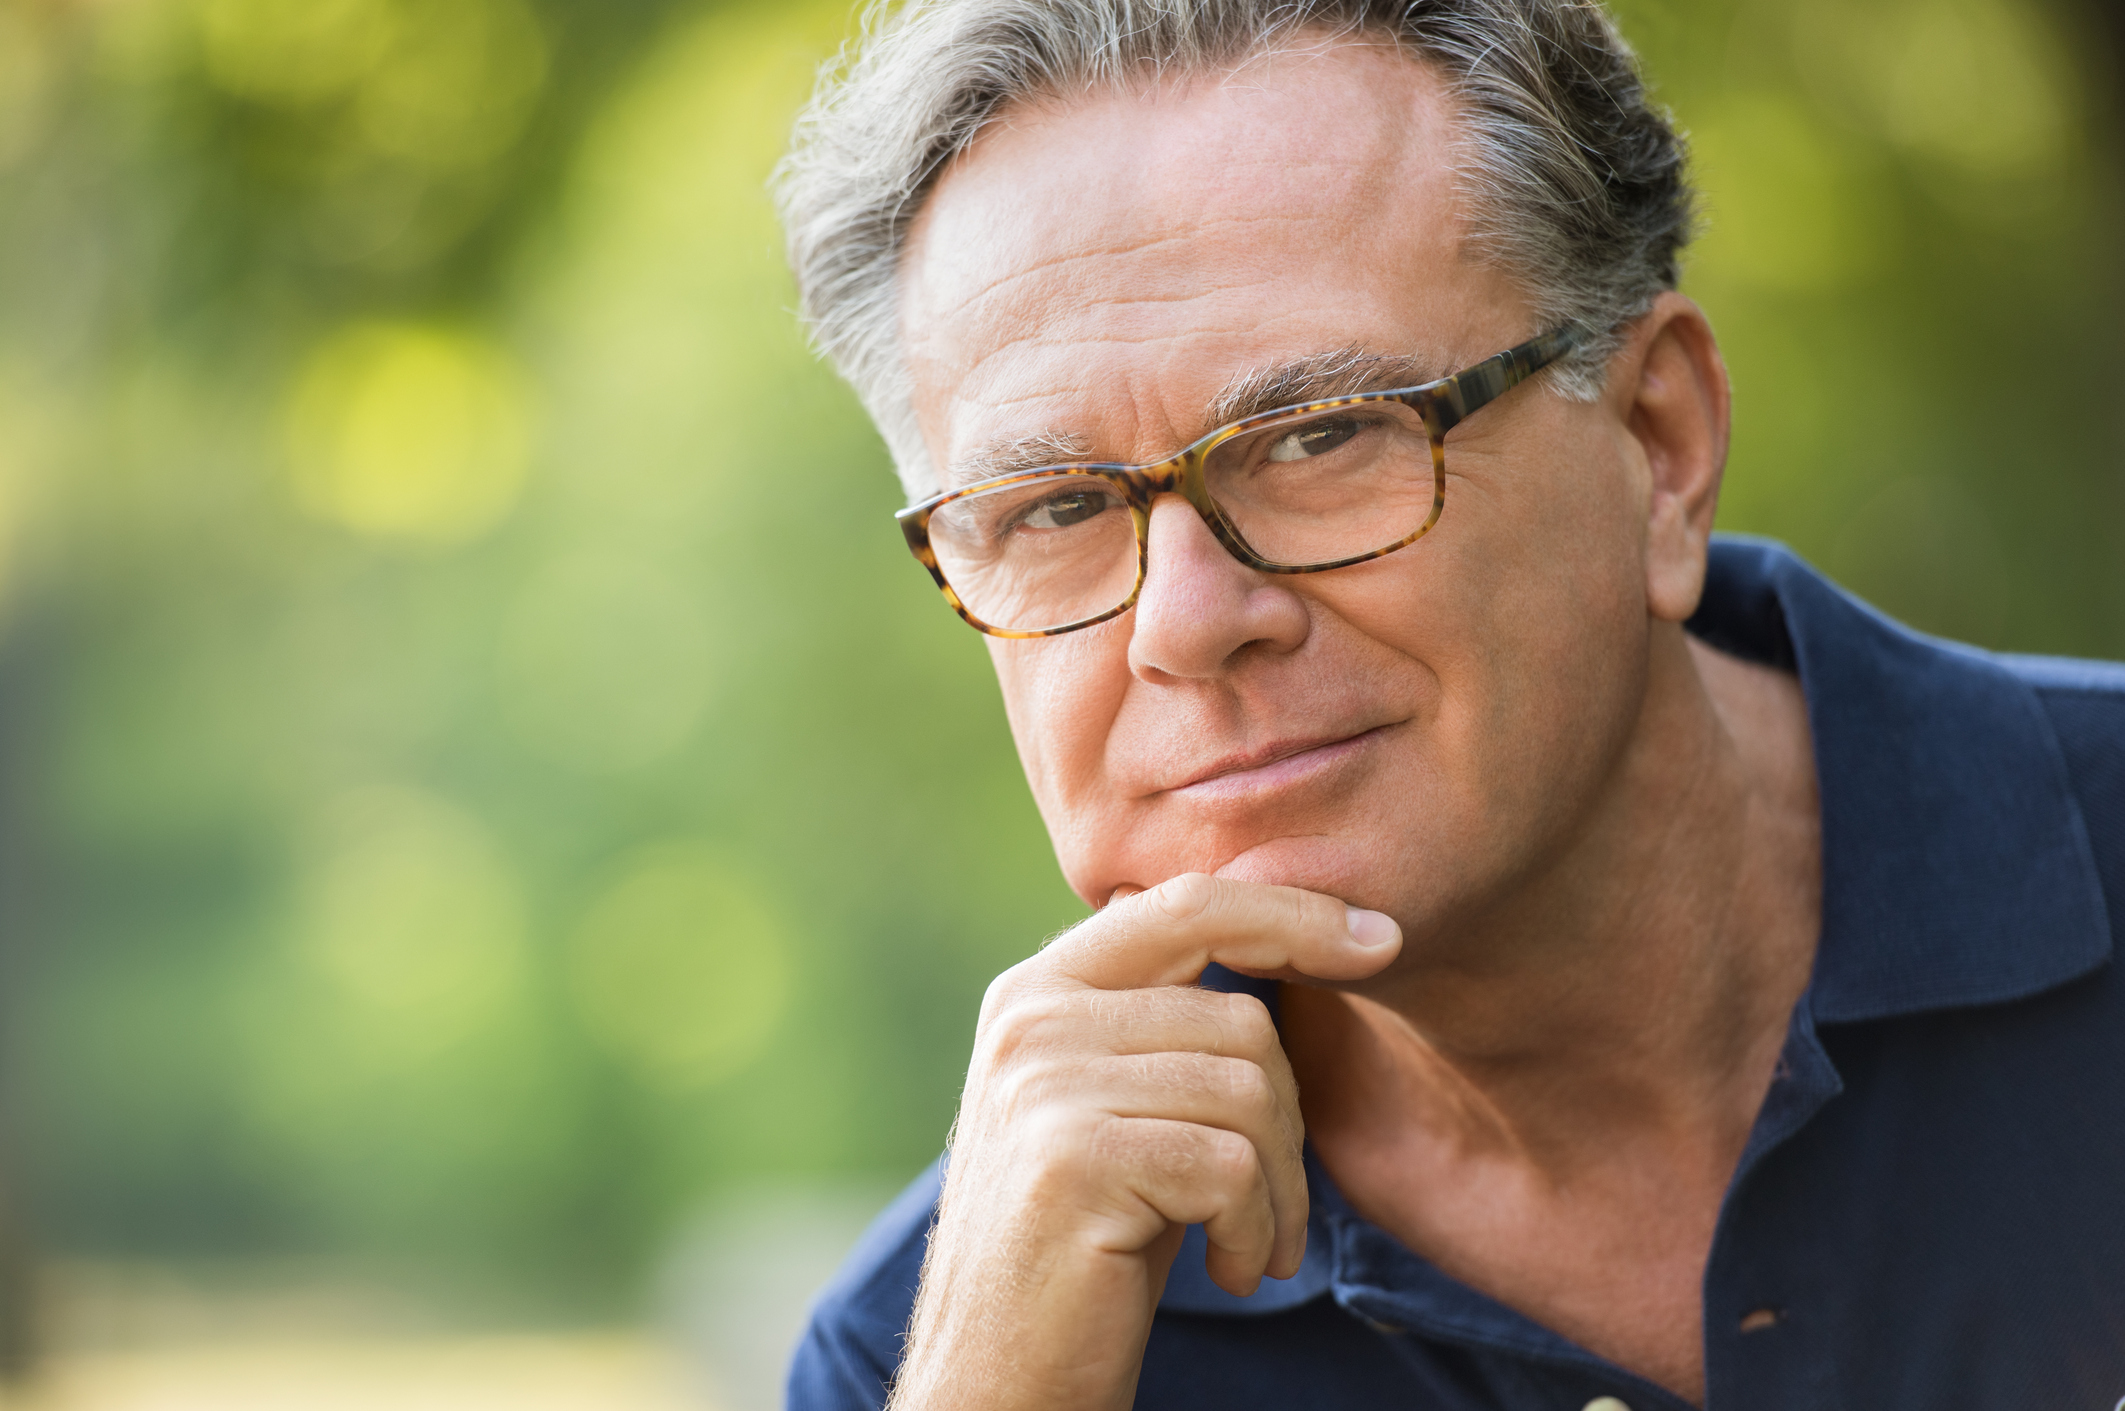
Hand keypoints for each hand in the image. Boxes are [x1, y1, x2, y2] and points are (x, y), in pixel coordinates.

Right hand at [887, 873, 1401, 1410]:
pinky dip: (1256, 1228)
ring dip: (1281, 1191)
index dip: (1292, 912)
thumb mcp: (1123, 1108)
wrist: (1003, 1375)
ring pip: (1250, 1091)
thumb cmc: (1090, 1246)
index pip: (1188, 905)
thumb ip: (1168, 1020)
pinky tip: (1230, 1269)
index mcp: (1039, 990)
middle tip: (1272, 1206)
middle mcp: (1030, 1019)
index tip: (1381, 940)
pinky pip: (1233, 1165)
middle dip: (1291, 1121)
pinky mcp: (1071, 1158)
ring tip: (1252, 1245)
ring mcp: (1043, 1083)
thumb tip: (1296, 925)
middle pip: (1241, 1019)